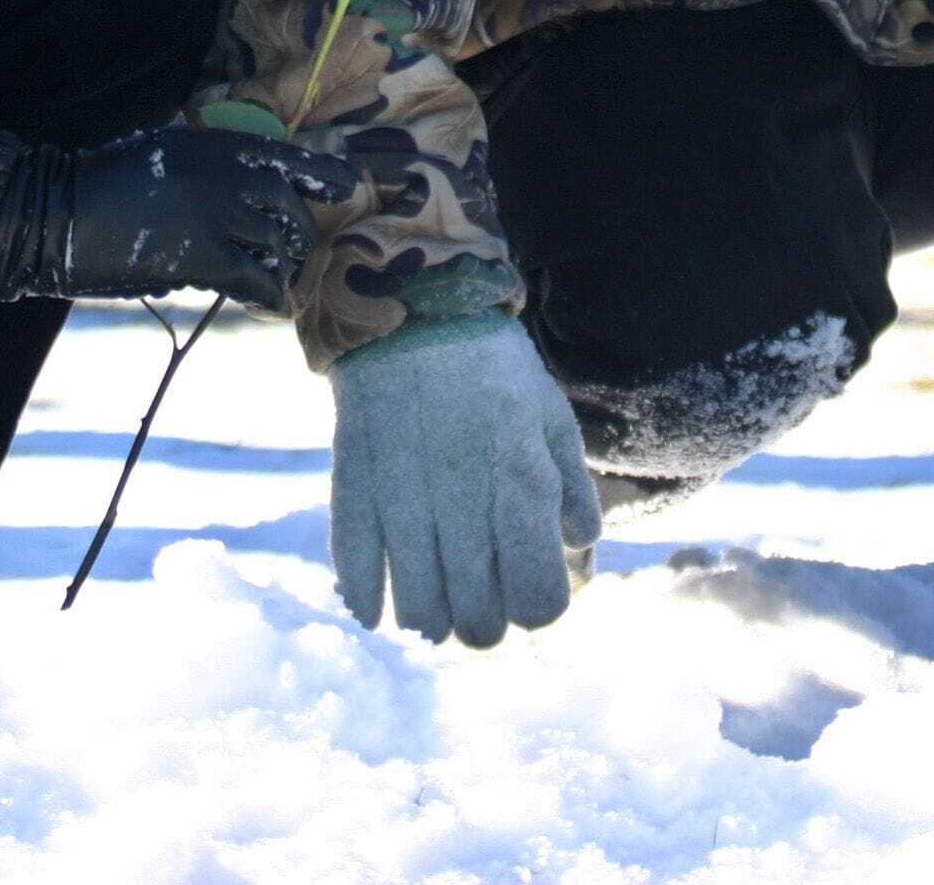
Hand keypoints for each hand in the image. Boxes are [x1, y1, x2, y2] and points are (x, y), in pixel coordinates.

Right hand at [0, 125, 345, 310]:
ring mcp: (218, 214)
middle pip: (286, 205)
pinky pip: (256, 279)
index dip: (319, 173)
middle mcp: (225, 173)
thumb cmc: (100, 185)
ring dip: (281, 263)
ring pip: (275, 243)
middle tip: (298, 248)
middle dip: (298, 229)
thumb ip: (203, 169)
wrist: (57, 213)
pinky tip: (274, 304)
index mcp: (212, 144)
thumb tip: (239, 200)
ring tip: (279, 276)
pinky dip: (270, 294)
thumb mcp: (160, 154)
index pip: (282, 156)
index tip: (347, 186)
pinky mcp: (205, 256)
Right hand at [329, 312, 601, 646]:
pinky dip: (368, 601)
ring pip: (418, 610)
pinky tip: (377, 611)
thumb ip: (570, 488)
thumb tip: (579, 549)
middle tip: (482, 605)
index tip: (530, 595)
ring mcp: (404, 497)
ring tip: (437, 607)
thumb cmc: (494, 368)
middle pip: (478, 619)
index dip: (539, 611)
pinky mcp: (354, 486)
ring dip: (432, 621)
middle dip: (486, 625)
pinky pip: (356, 568)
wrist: (413, 307)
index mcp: (522, 481)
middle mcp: (464, 500)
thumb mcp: (552, 417)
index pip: (538, 598)